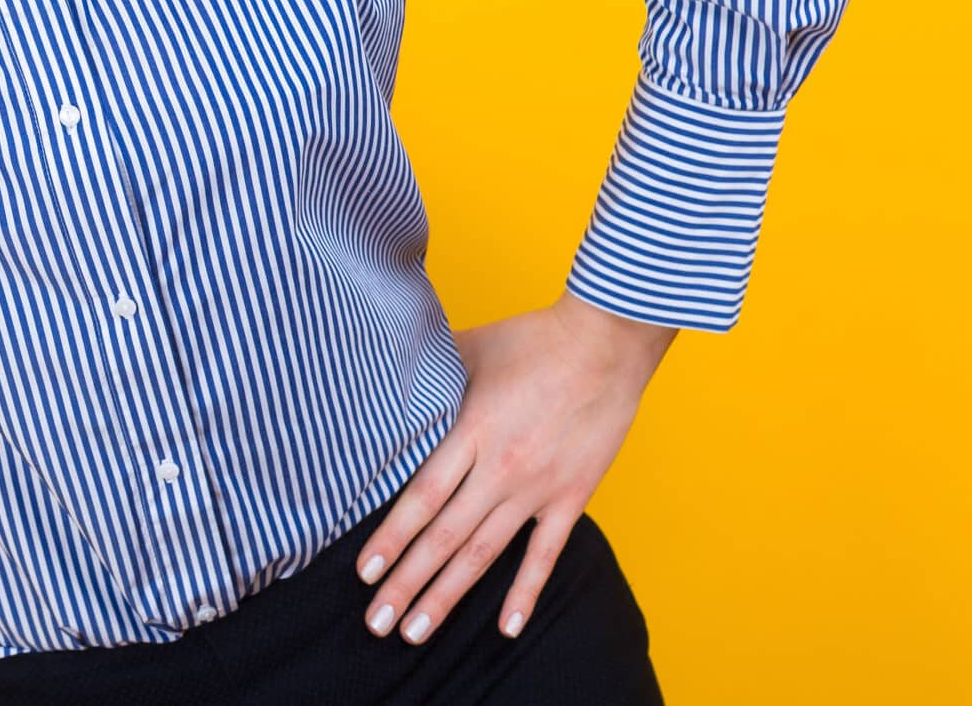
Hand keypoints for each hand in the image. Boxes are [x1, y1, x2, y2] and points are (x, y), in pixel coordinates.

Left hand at [354, 293, 674, 645]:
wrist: (606, 342)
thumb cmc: (532, 339)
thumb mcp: (467, 350)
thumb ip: (430, 378)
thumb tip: (386, 381)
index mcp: (470, 431)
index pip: (421, 497)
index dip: (391, 538)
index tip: (364, 572)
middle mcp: (500, 468)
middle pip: (444, 538)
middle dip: (407, 584)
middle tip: (377, 623)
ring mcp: (537, 488)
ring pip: (483, 554)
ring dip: (448, 596)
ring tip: (417, 631)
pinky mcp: (572, 497)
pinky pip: (545, 555)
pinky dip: (525, 593)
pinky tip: (506, 627)